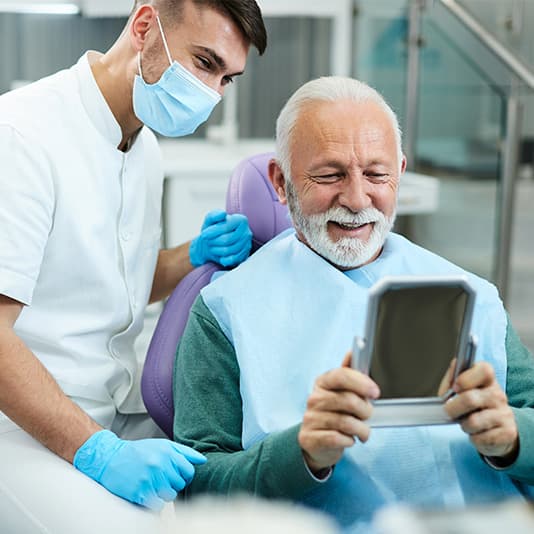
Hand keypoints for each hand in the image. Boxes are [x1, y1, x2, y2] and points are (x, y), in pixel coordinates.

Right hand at [73, 430, 205, 510]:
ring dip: (163, 494)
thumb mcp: (162, 445)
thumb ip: (184, 452)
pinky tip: (146, 492)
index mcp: (168, 451)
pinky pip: (158, 505)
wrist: (110, 458)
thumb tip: (203, 460)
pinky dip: (154, 502)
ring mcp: (150, 478)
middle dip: (173, 484)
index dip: (184, 476)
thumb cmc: (139, 452)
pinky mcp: (140, 492)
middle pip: (180, 484)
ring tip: (153, 485)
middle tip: (161, 480)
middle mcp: (160, 464)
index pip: (189, 470)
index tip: (176, 476)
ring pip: (170, 495)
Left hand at [189, 209, 251, 267]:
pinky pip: (233, 260)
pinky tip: (220, 256)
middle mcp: (247, 232)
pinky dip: (224, 259)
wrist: (214, 244)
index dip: (212, 232)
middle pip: (227, 240)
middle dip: (213, 242)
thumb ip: (214, 215)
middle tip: (209, 241)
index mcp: (241, 220)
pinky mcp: (245, 255)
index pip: (226, 227)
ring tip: (213, 247)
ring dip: (216, 250)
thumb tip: (222, 214)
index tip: (204, 234)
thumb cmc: (213, 230)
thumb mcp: (210, 220)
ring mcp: (247, 245)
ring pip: (229, 250)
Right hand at [298, 352, 379, 474]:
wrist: (318, 442)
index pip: (341, 375)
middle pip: (347, 400)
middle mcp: (314, 398)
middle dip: (365, 410)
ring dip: (361, 429)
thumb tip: (352, 352)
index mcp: (323, 382)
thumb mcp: (342, 392)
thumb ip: (349, 373)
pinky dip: (349, 441)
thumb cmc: (335, 413)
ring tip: (362, 431)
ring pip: (346, 422)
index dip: (361, 382)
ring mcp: (310, 418)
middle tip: (368, 415)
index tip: (375, 392)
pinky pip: (338, 439)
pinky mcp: (309, 437)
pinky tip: (349, 439)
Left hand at [444, 362, 518, 461]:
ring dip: (464, 425)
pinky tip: (478, 433)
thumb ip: (451, 382)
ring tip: (466, 423)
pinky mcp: (508, 432)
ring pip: (473, 422)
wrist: (498, 427)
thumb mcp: (462, 388)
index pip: (484, 370)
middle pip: (470, 399)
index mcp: (488, 379)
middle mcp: (498, 394)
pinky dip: (473, 438)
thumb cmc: (474, 404)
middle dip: (452, 408)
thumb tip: (445, 391)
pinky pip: (480, 438)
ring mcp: (505, 413)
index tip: (455, 388)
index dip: (466, 379)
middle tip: (448, 412)